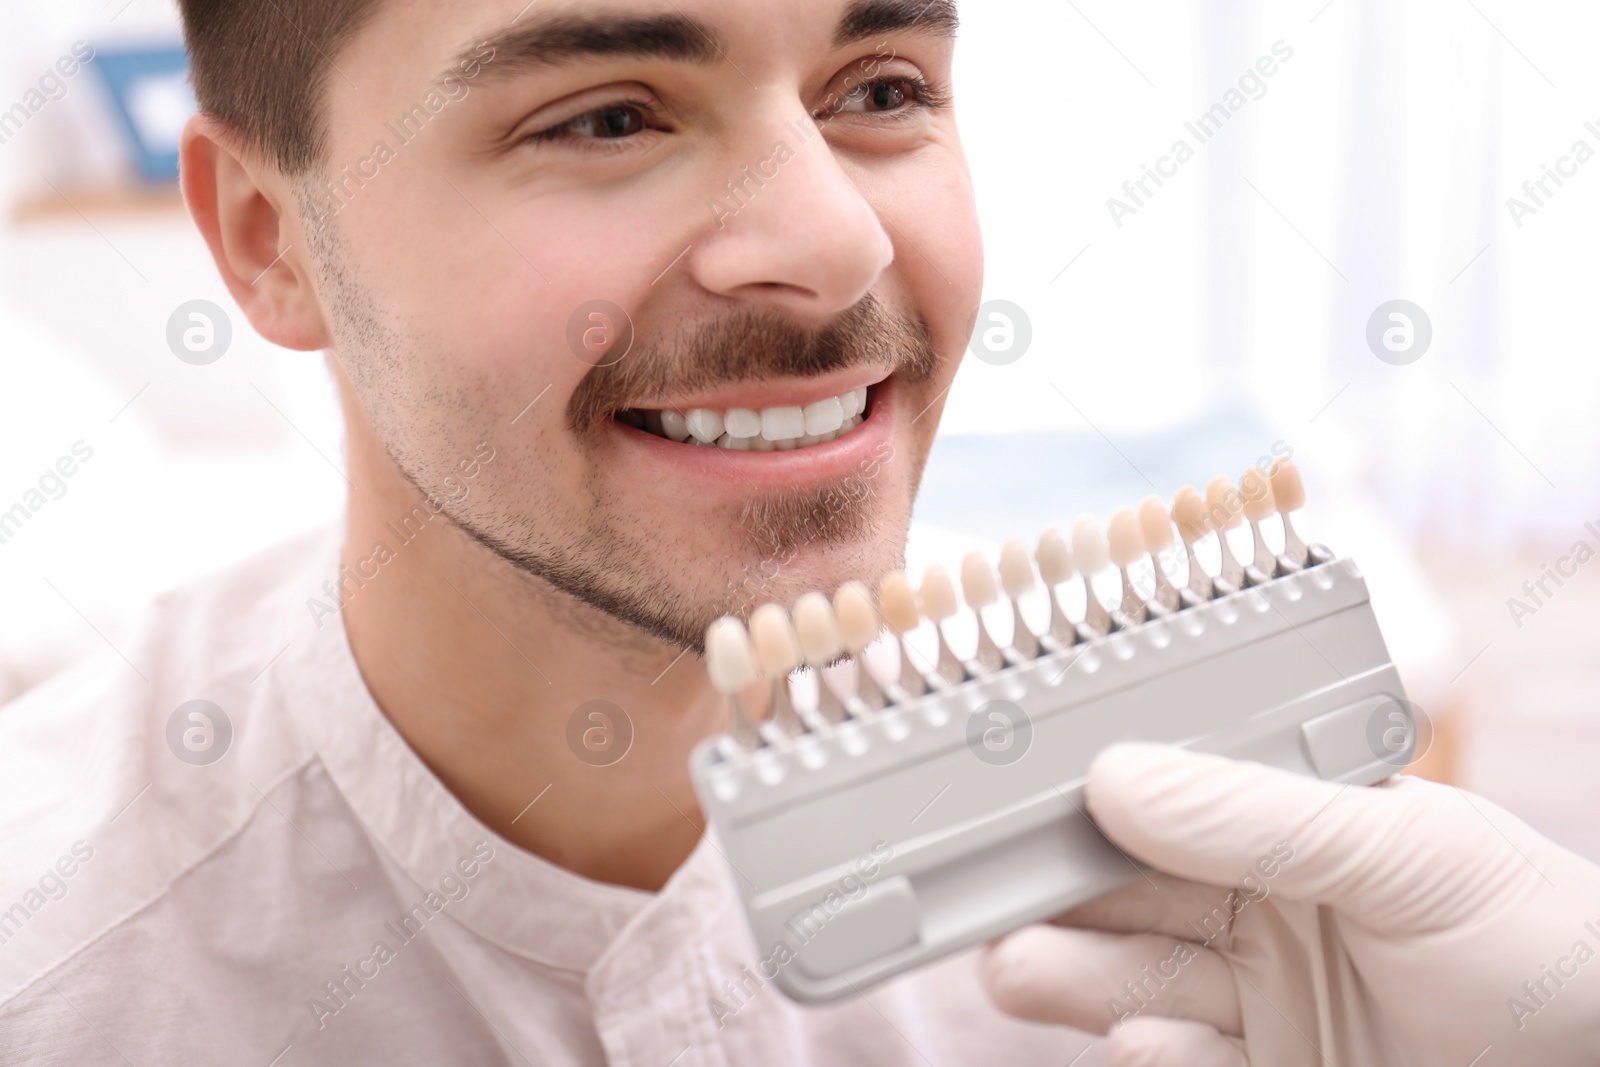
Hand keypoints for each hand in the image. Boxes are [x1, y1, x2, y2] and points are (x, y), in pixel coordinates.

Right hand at [978, 742, 1599, 1065]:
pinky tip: (1145, 1042)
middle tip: (977, 895)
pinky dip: (1154, 1054)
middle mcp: (1250, 904)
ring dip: (1071, 977)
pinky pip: (1177, 1058)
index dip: (1077, 799)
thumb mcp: (1409, 857)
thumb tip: (1119, 778)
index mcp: (1280, 822)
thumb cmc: (1537, 938)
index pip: (1157, 800)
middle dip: (1045, 895)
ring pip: (1127, 978)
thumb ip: (1265, 816)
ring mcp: (1250, 996)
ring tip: (1017, 966)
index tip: (1003, 800)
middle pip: (1118, 894)